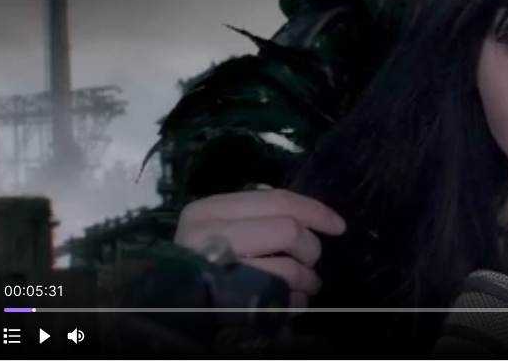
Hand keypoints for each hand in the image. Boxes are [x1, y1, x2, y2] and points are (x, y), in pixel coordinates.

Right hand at [175, 188, 346, 311]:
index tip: (339, 225)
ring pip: (289, 268)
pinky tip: (291, 304)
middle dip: (310, 249)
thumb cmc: (202, 263)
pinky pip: (279, 300)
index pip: (278, 200)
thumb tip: (311, 219)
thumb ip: (258, 218)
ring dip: (307, 280)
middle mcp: (209, 234)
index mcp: (210, 210)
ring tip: (305, 287)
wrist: (168, 307)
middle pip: (289, 230)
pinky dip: (295, 303)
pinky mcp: (225, 302)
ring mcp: (216, 270)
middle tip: (310, 264)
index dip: (316, 211)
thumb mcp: (222, 229)